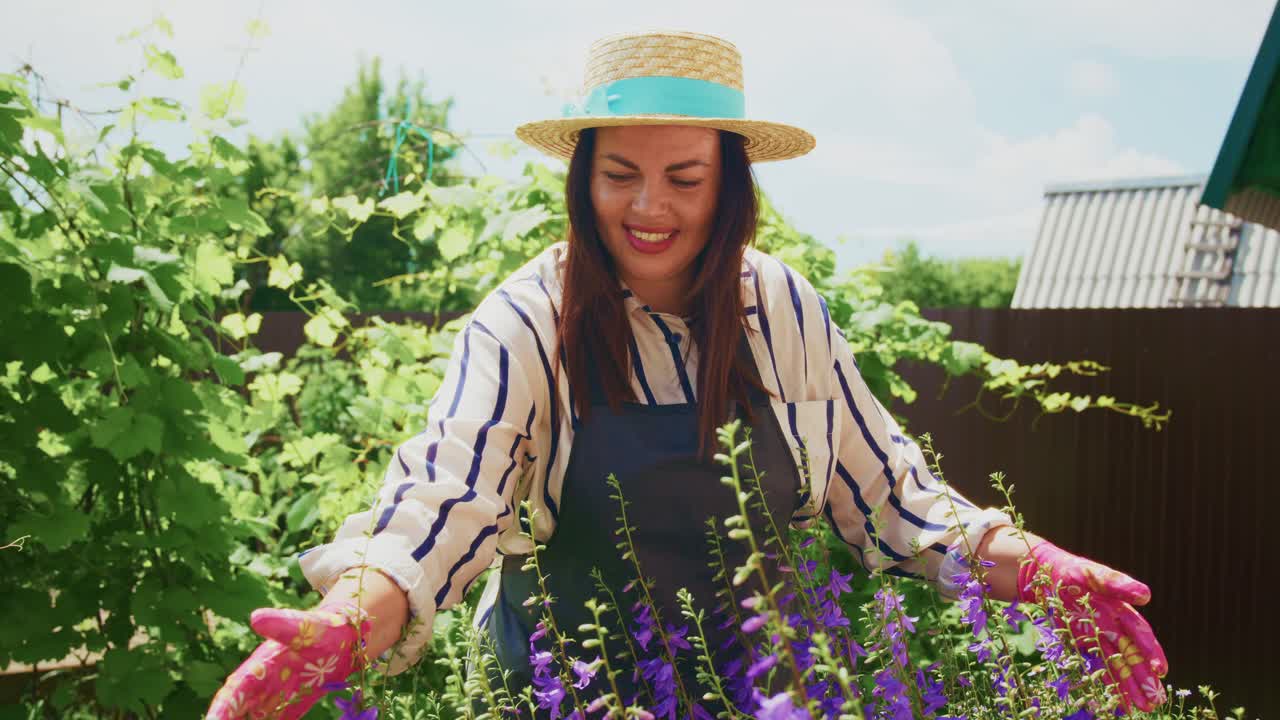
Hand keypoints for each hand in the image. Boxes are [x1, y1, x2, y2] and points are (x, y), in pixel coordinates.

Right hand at [205, 604, 369, 719]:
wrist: (346, 637)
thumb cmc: (324, 628)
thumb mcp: (306, 626)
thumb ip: (283, 625)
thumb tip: (256, 617)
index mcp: (261, 666)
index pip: (235, 691)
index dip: (221, 709)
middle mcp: (263, 685)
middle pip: (237, 711)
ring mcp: (276, 698)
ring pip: (253, 719)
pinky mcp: (292, 708)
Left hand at [1017, 541, 1168, 711]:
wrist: (1046, 574)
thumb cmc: (1073, 571)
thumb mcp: (1094, 575)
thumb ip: (1118, 584)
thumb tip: (1146, 596)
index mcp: (1121, 610)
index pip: (1140, 634)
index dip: (1151, 652)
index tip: (1160, 670)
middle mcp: (1115, 626)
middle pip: (1133, 655)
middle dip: (1145, 678)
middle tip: (1156, 701)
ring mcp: (1101, 636)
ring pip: (1120, 665)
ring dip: (1131, 686)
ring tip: (1144, 708)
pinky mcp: (1086, 643)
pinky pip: (1101, 666)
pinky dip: (1111, 682)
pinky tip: (1121, 700)